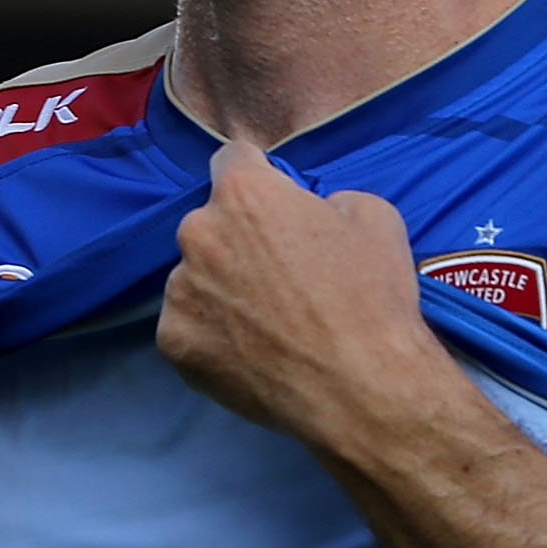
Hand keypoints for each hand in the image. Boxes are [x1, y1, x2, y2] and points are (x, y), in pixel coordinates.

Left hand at [157, 141, 451, 445]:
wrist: (360, 389)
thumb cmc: (371, 297)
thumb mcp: (372, 215)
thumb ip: (325, 198)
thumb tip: (309, 211)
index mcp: (244, 194)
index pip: (233, 159)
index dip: (258, 175)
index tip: (272, 199)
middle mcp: (199, 234)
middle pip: (211, 223)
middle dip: (238, 238)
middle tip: (277, 275)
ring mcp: (180, 292)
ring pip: (195, 277)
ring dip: (220, 288)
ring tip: (264, 322)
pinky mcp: (174, 343)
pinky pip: (188, 326)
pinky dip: (211, 334)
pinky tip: (248, 352)